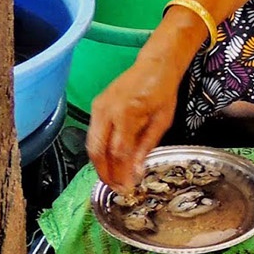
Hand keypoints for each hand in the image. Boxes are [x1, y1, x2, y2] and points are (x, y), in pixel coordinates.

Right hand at [86, 60, 181, 192]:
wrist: (155, 65)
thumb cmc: (163, 91)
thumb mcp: (162, 121)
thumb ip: (146, 146)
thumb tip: (136, 172)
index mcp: (127, 114)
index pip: (118, 151)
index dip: (121, 173)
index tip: (127, 187)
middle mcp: (107, 111)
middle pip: (97, 150)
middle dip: (104, 173)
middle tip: (115, 188)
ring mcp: (98, 108)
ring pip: (91, 144)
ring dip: (99, 164)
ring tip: (112, 179)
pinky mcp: (96, 106)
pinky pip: (93, 134)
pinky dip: (98, 151)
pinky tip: (108, 161)